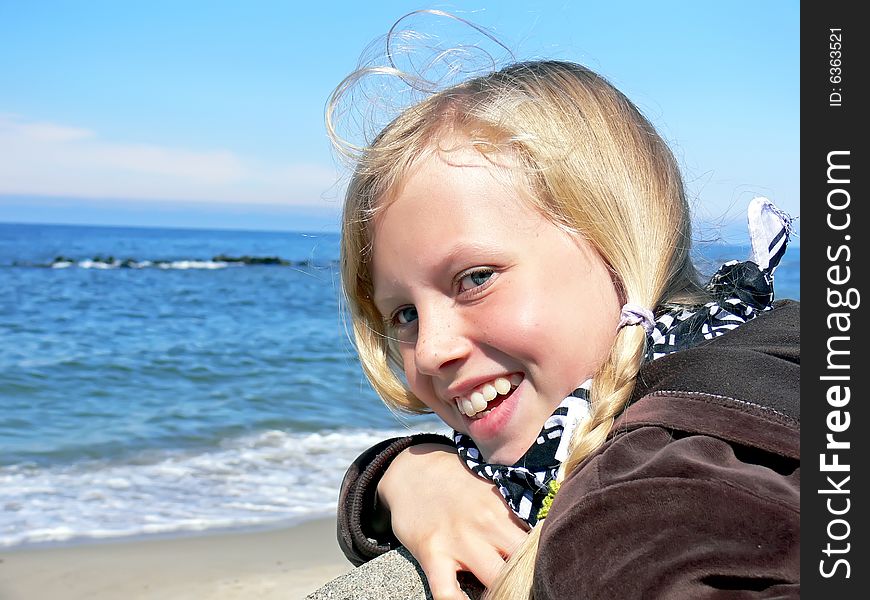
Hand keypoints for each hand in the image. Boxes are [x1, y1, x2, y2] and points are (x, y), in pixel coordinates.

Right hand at [377, 443, 528, 599]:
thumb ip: (510, 514)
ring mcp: (458, 540)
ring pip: (495, 581)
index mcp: (502, 510)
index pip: (536, 543)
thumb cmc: (454, 482)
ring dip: (500, 592)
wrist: (412, 471)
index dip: (541, 559)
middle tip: (525, 587)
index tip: (541, 569)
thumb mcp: (488, 489)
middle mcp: (485, 524)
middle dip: (525, 579)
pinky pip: (447, 592)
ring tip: (500, 594)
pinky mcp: (432, 552)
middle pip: (522, 564)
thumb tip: (537, 535)